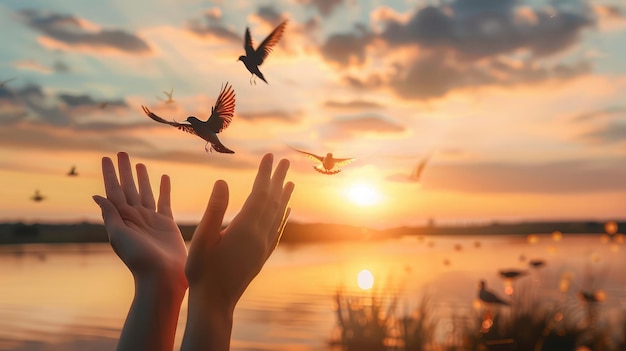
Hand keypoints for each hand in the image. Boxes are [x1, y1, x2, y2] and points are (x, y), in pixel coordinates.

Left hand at [92, 151, 186, 287]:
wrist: (161, 276)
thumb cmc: (138, 259)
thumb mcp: (119, 236)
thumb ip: (110, 216)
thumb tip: (97, 196)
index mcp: (121, 218)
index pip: (113, 191)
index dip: (109, 174)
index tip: (106, 158)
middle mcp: (134, 217)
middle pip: (128, 188)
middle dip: (124, 171)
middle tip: (122, 153)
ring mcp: (150, 220)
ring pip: (145, 192)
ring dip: (142, 178)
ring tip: (140, 164)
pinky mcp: (167, 224)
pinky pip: (165, 202)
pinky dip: (164, 189)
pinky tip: (164, 178)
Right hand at [185, 153, 293, 307]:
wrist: (214, 303)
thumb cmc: (202, 271)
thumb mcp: (202, 238)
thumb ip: (214, 209)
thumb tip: (223, 182)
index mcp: (245, 229)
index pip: (259, 194)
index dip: (265, 174)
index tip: (269, 156)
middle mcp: (260, 236)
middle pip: (273, 201)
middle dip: (278, 179)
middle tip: (284, 161)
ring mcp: (263, 247)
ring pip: (278, 215)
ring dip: (284, 196)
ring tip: (290, 181)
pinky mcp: (262, 256)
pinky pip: (277, 230)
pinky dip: (282, 217)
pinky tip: (285, 212)